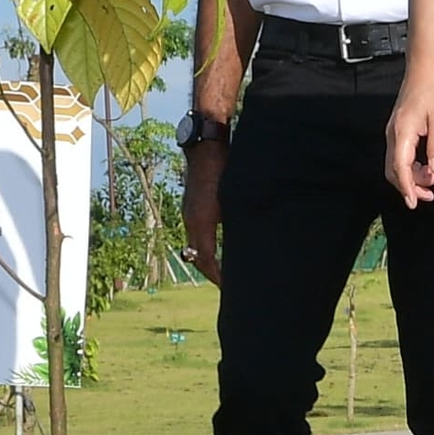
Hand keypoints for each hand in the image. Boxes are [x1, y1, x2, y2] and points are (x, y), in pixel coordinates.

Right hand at [181, 137, 227, 279]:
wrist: (207, 145)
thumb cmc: (223, 168)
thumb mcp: (234, 199)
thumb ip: (238, 225)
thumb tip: (243, 251)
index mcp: (200, 223)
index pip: (205, 261)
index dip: (218, 278)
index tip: (231, 290)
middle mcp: (191, 221)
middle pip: (199, 257)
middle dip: (213, 274)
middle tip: (229, 287)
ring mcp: (190, 213)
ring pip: (197, 246)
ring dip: (210, 261)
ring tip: (225, 272)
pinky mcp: (194, 205)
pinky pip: (199, 234)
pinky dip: (208, 246)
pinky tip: (222, 247)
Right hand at [383, 63, 433, 208]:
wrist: (426, 68)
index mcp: (403, 132)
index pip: (400, 168)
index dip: (407, 188)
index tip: (414, 203)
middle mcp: (394, 134)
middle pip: (394, 170)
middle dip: (410, 186)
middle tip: (431, 194)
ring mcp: (395, 132)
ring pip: (397, 164)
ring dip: (413, 177)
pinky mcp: (400, 129)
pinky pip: (401, 155)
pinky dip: (412, 167)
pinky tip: (428, 167)